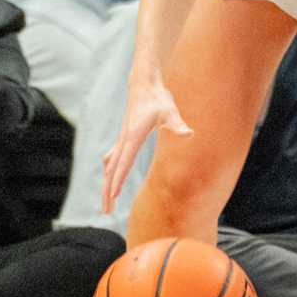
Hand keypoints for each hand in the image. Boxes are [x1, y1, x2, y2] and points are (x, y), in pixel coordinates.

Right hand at [101, 75, 191, 210]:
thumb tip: (190, 134)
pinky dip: (110, 170)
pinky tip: (109, 175)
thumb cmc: (159, 98)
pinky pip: (113, 158)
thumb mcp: (170, 111)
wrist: (144, 84)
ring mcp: (122, 138)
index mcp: (133, 136)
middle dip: (108, 191)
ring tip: (107, 203)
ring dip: (107, 184)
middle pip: (112, 169)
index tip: (112, 196)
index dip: (118, 180)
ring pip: (110, 166)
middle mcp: (124, 139)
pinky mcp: (124, 137)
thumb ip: (177, 124)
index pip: (124, 162)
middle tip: (107, 212)